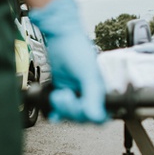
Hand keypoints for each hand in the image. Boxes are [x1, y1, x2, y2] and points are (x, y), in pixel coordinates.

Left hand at [29, 0, 106, 122]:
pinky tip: (53, 114)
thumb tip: (95, 117)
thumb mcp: (87, 73)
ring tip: (57, 94)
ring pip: (71, 115)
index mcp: (101, 91)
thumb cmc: (77, 49)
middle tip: (63, 95)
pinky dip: (57, 113)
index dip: (88, 115)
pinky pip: (61, 109)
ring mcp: (76, 93)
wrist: (60, 36)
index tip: (79, 105)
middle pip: (83, 118)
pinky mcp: (64, 90)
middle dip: (70, 109)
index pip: (99, 117)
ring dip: (62, 108)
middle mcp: (90, 94)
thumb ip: (93, 95)